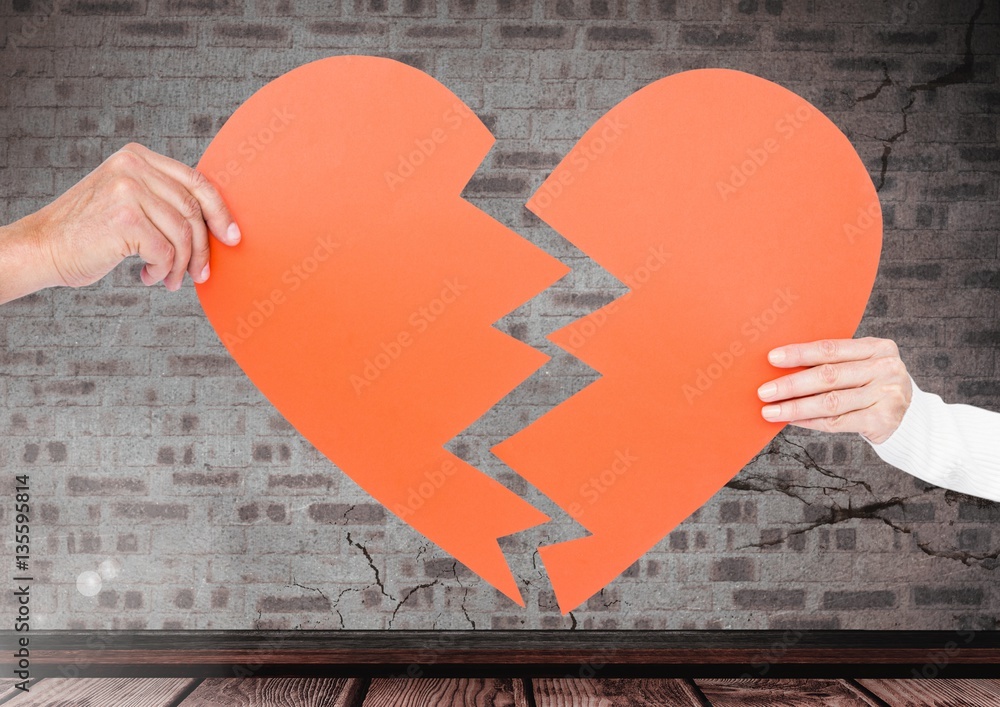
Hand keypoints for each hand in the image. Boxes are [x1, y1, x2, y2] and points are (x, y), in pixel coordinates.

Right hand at [1, 143, 238, 301]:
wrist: (43, 248)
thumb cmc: (89, 232)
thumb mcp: (127, 201)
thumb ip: (162, 200)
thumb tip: (217, 225)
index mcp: (137, 156)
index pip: (196, 181)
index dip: (221, 212)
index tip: (232, 237)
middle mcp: (133, 166)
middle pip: (193, 210)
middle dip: (202, 248)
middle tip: (201, 273)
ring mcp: (128, 190)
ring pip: (182, 234)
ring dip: (180, 265)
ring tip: (168, 279)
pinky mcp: (125, 218)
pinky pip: (165, 251)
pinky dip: (162, 270)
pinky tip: (148, 277)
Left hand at [757, 337, 912, 443]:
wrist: (909, 416)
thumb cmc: (871, 384)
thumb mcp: (861, 365)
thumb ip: (833, 363)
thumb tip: (781, 367)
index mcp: (878, 347)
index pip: (831, 349)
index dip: (800, 354)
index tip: (772, 358)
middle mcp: (885, 369)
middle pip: (829, 376)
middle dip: (791, 384)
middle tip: (764, 391)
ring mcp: (887, 395)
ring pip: (831, 402)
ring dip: (796, 407)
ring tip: (771, 411)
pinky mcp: (884, 420)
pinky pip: (838, 422)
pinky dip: (810, 421)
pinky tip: (791, 421)